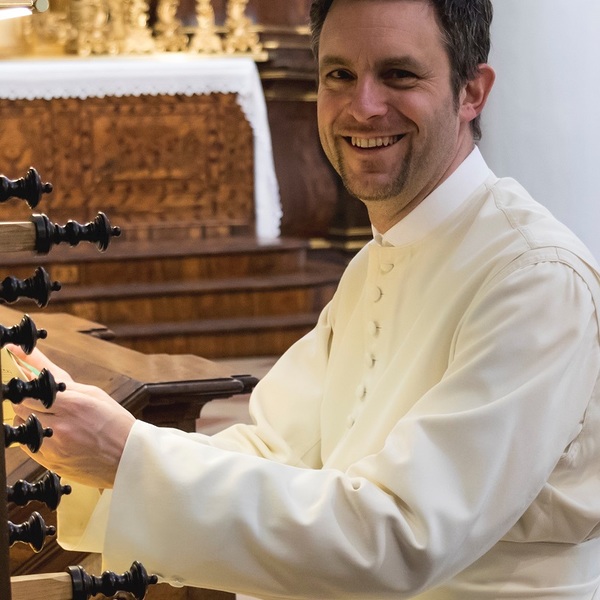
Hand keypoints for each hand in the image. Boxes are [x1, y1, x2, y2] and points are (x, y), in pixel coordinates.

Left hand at [8, 346, 134, 488]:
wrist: (129, 458)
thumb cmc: (115, 423)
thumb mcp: (93, 393)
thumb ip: (59, 376)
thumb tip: (31, 357)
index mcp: (74, 405)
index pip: (30, 390)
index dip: (24, 383)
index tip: (21, 375)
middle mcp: (61, 427)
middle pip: (21, 408)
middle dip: (26, 400)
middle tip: (38, 398)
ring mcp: (54, 447)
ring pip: (22, 427)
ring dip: (30, 418)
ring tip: (51, 417)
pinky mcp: (51, 463)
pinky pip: (28, 446)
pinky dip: (34, 436)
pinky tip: (52, 432)